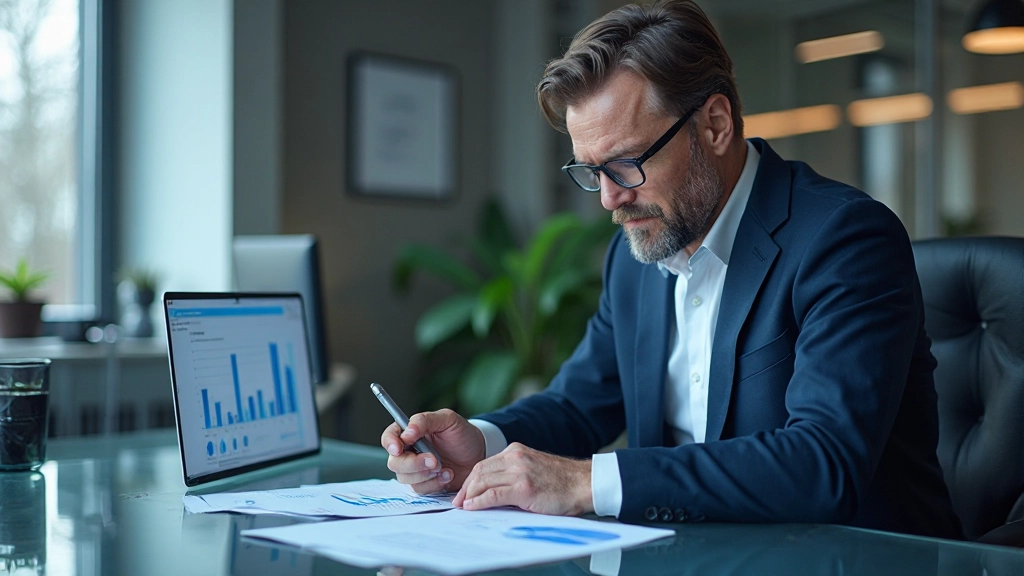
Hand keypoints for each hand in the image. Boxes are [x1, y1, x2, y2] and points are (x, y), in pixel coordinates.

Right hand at [381, 408, 484, 493]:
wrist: (479, 454)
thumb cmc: (463, 435)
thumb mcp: (448, 420)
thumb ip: (425, 420)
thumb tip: (407, 432)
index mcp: (410, 433)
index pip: (389, 437)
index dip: (390, 443)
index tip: (399, 448)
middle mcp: (409, 452)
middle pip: (394, 462)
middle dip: (413, 464)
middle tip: (434, 460)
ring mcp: (416, 469)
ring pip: (405, 478)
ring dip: (426, 475)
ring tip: (444, 467)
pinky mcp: (425, 484)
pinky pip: (420, 489)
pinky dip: (434, 483)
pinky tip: (448, 475)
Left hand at [452, 442, 593, 515]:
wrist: (583, 484)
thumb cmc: (562, 482)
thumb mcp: (533, 470)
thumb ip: (513, 476)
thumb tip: (491, 493)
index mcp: (516, 451)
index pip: (483, 464)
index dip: (470, 480)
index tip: (464, 493)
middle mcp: (515, 457)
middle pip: (479, 471)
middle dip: (466, 488)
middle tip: (458, 502)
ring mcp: (519, 471)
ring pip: (483, 481)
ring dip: (469, 495)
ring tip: (463, 506)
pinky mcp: (523, 487)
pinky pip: (493, 495)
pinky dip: (479, 502)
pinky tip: (473, 507)